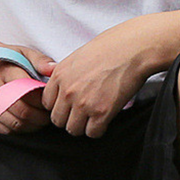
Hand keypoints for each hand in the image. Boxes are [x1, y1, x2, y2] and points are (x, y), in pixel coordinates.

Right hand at [0, 45, 53, 134]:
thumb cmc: (5, 61)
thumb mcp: (23, 53)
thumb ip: (40, 61)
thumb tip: (54, 69)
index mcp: (6, 72)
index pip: (28, 91)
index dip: (43, 99)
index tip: (51, 99)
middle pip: (22, 110)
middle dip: (41, 115)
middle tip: (49, 113)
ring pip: (16, 123)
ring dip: (33, 125)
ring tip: (41, 118)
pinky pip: (6, 131)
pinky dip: (21, 130)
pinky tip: (27, 122)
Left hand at [40, 22, 153, 137]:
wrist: (133, 49)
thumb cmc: (110, 47)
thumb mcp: (77, 56)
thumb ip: (65, 74)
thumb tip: (61, 86)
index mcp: (59, 75)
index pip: (46, 103)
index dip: (58, 106)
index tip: (68, 106)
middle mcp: (67, 91)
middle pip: (57, 120)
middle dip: (68, 118)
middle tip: (81, 114)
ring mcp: (83, 103)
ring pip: (73, 129)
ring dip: (83, 126)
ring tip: (92, 118)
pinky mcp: (101, 112)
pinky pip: (92, 133)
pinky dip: (98, 129)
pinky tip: (104, 119)